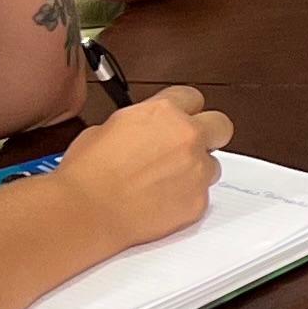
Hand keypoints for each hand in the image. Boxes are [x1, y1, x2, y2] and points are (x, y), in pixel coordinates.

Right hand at [54, 83, 227, 249]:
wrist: (87, 211)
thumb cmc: (88, 172)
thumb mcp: (107, 127)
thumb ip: (139, 123)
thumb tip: (146, 130)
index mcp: (164, 112)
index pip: (192, 97)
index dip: (185, 110)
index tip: (182, 119)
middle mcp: (187, 137)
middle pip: (220, 126)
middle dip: (208, 135)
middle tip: (189, 148)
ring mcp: (197, 170)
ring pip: (213, 166)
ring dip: (196, 171)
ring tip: (164, 183)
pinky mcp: (198, 202)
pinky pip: (202, 197)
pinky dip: (186, 199)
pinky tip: (160, 203)